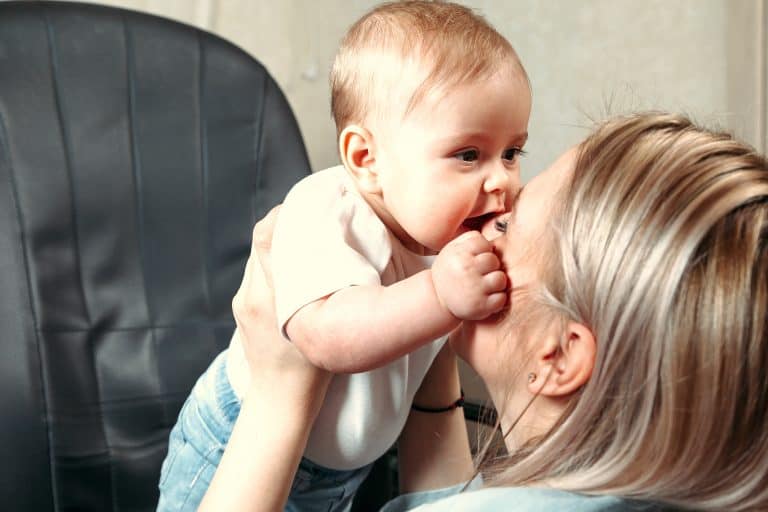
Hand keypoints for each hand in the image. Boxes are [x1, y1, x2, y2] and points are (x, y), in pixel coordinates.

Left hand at [231, 206, 330, 394]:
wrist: (279, 399)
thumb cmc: (311, 370)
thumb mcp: (327, 326)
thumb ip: (326, 289)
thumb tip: (335, 251)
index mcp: (268, 297)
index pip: (266, 238)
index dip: (285, 215)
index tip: (308, 204)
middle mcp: (249, 295)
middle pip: (260, 241)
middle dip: (284, 223)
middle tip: (313, 214)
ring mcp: (241, 301)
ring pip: (258, 255)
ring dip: (279, 242)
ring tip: (306, 237)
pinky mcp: (241, 307)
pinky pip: (256, 273)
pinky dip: (273, 261)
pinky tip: (295, 265)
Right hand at [431, 231, 507, 319]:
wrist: (436, 299)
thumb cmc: (448, 272)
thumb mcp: (451, 249)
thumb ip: (470, 238)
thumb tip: (491, 241)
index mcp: (459, 255)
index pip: (485, 244)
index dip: (483, 250)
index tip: (476, 258)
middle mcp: (466, 270)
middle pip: (494, 261)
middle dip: (490, 266)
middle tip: (481, 272)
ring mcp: (474, 289)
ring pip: (501, 279)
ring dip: (496, 282)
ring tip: (485, 284)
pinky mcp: (480, 306)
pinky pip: (501, 298)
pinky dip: (497, 298)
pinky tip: (486, 297)